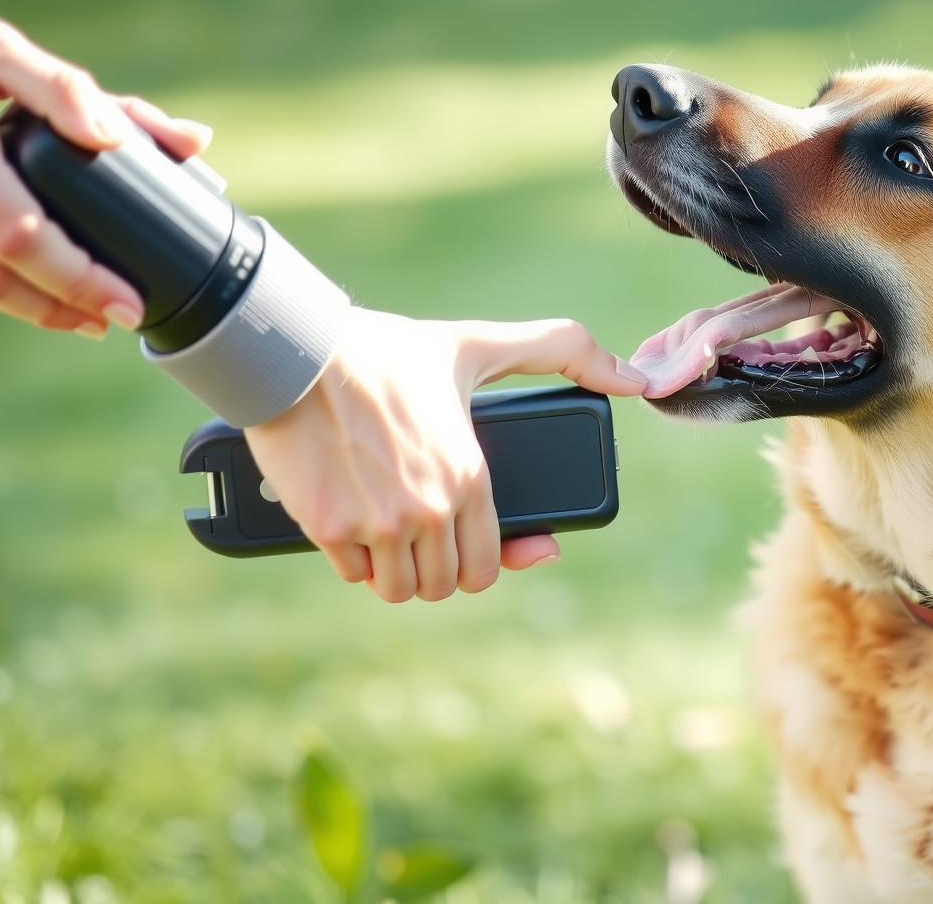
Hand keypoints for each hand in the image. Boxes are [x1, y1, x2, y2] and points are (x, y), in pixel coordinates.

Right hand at [0, 0, 209, 335]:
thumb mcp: (1, 47)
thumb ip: (69, 90)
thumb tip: (130, 138)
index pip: (21, 232)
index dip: (78, 279)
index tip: (127, 303)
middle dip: (57, 308)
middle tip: (114, 319)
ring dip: (25, 306)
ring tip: (83, 314)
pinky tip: (35, 287)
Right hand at [243, 309, 647, 602]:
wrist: (298, 351)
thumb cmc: (388, 349)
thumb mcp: (480, 344)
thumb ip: (562, 350)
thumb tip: (633, 376)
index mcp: (471, 477)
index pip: (490, 565)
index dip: (485, 563)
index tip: (472, 551)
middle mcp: (430, 510)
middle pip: (444, 586)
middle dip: (436, 568)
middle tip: (425, 538)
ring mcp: (378, 525)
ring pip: (398, 589)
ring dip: (396, 572)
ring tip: (392, 537)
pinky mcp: (329, 527)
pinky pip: (352, 573)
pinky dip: (354, 559)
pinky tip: (355, 527)